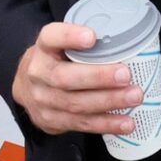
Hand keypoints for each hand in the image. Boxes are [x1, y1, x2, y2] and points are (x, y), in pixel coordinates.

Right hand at [10, 23, 143, 138]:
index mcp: (43, 48)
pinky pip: (82, 124)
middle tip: (125, 75)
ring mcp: (42, 100)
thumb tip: (125, 42)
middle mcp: (38, 73)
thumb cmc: (54, 61)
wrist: (26, 87)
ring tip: (134, 97)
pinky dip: (106, 124)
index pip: (51, 37)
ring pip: (76, 104)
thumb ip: (81, 44)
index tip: (91, 37)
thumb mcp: (60, 45)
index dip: (69, 37)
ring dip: (108, 101)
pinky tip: (127, 122)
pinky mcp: (51, 121)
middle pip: (65, 78)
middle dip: (98, 77)